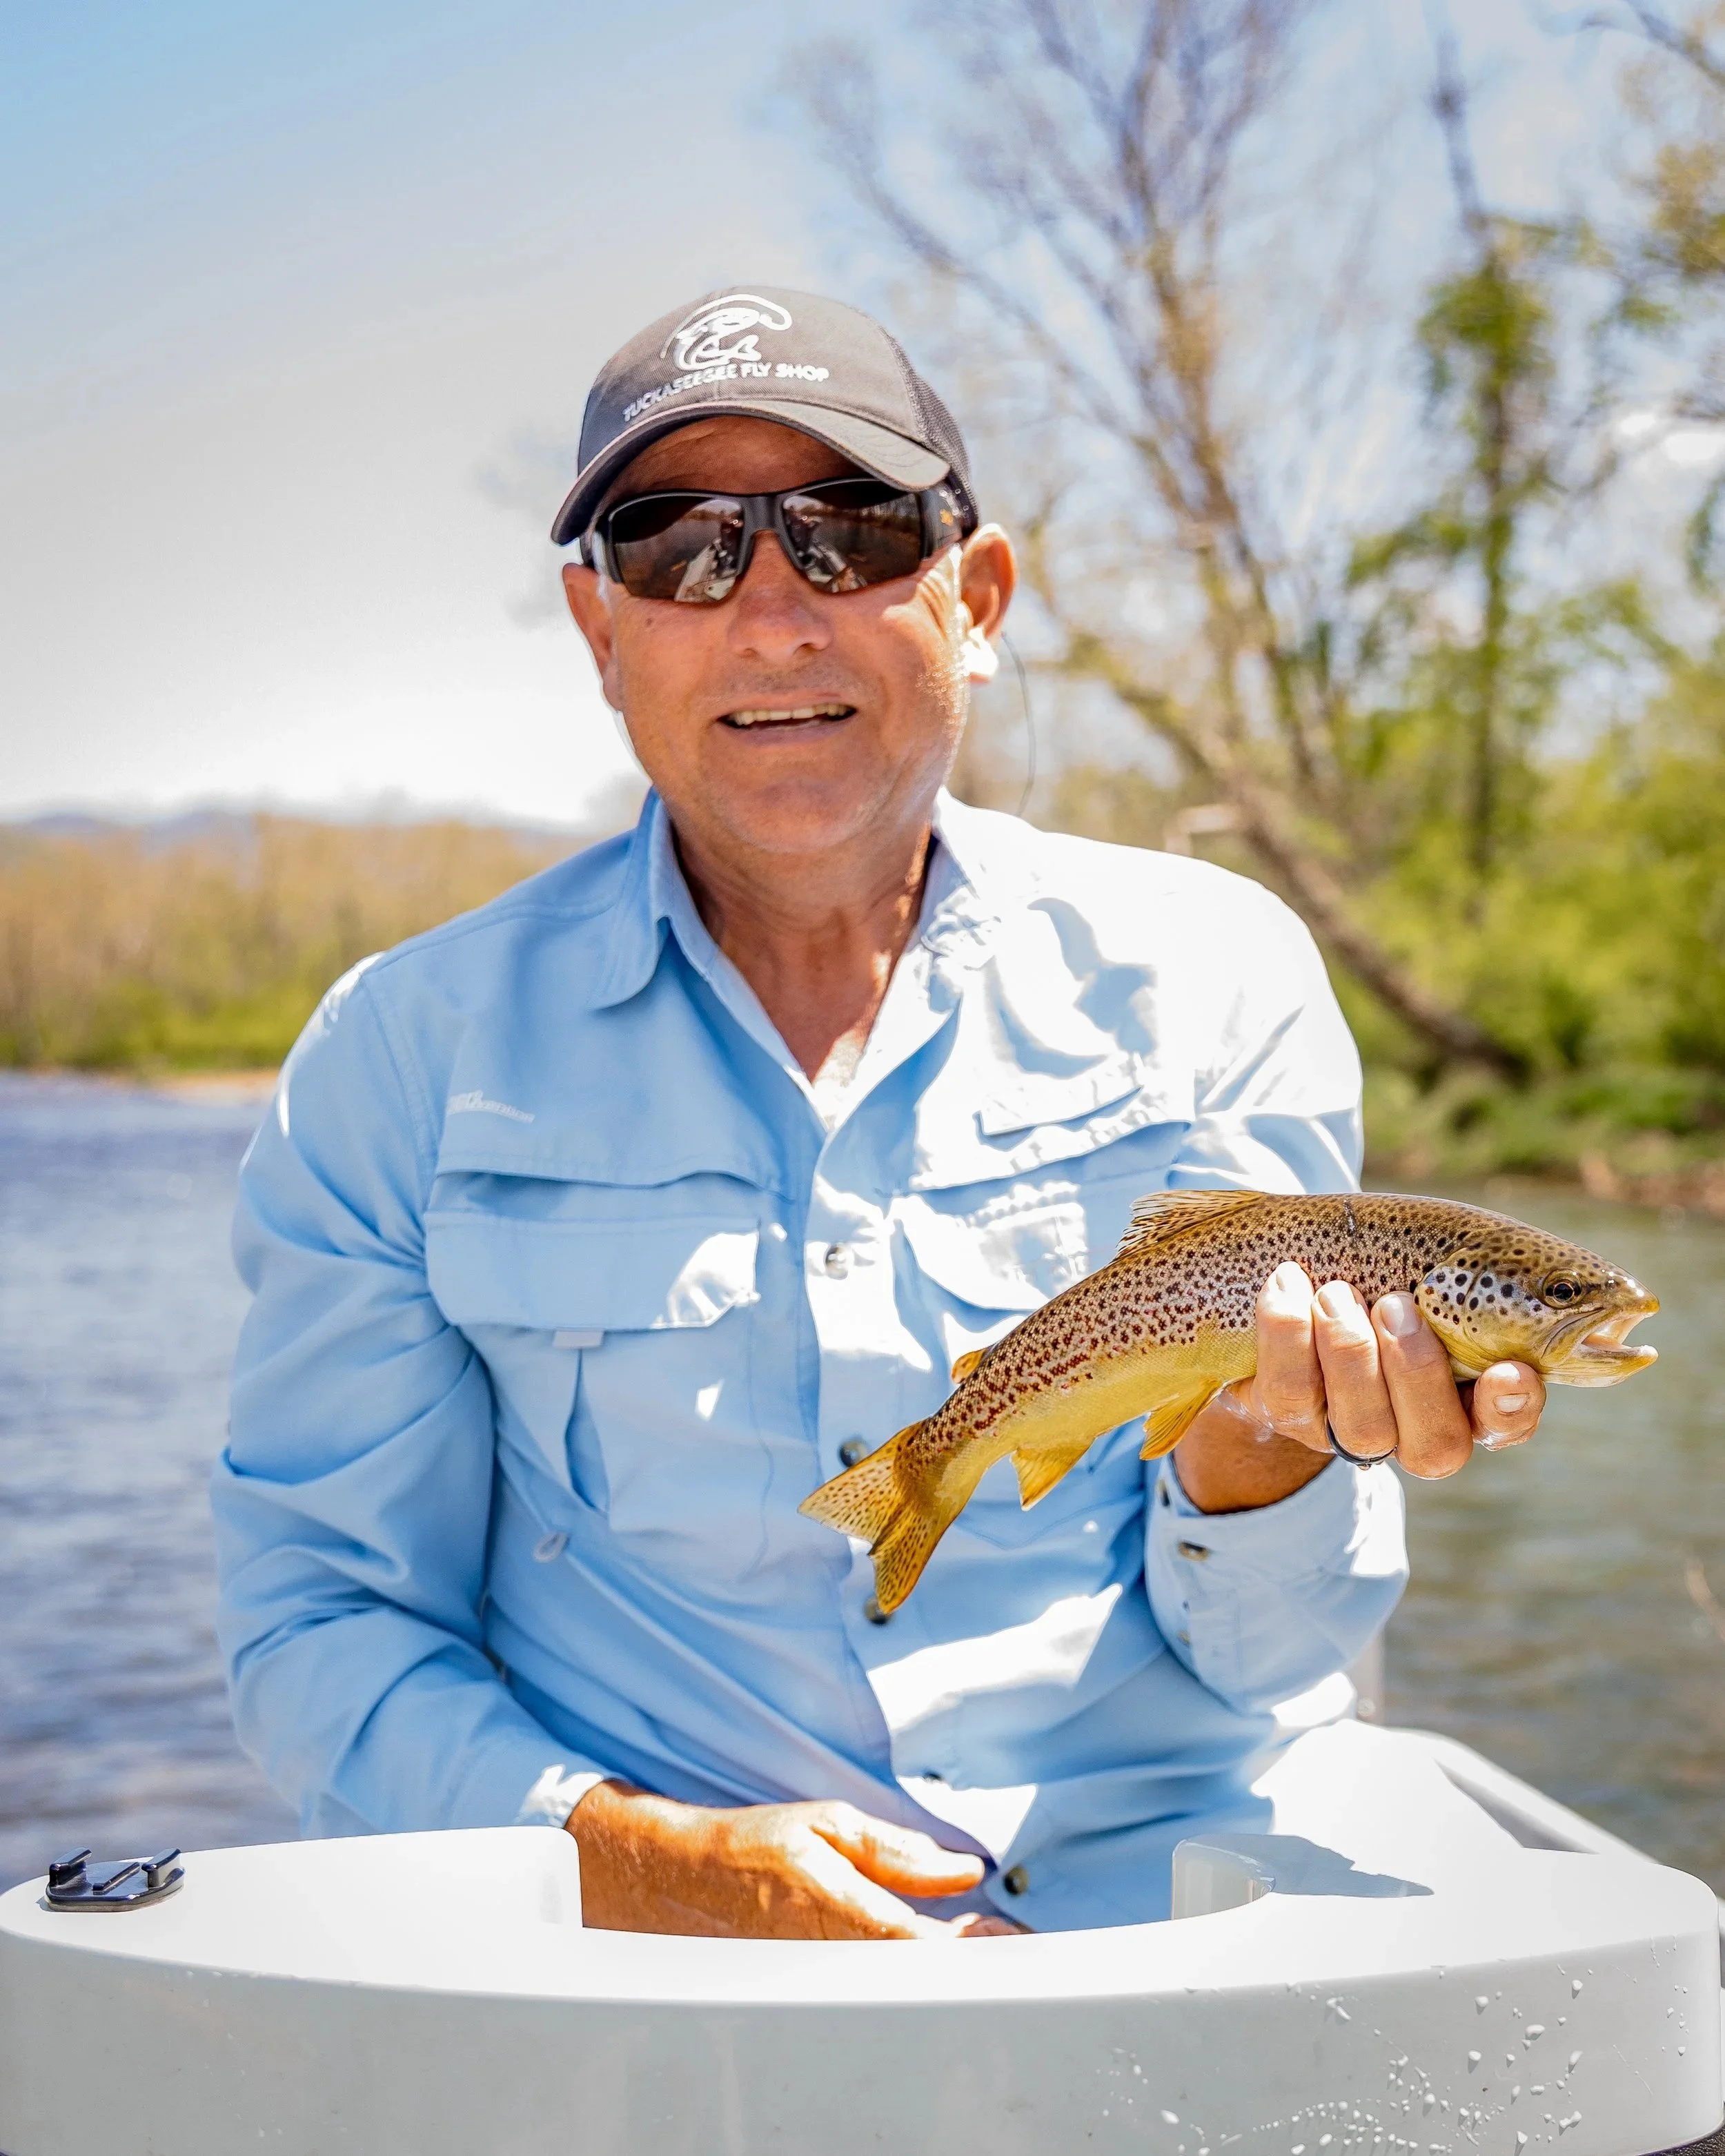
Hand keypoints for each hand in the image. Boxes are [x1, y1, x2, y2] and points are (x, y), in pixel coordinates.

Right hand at [566, 1782, 1019, 1937]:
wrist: (682, 1881)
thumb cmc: (753, 1845)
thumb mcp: (826, 1824)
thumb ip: (897, 1851)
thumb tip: (960, 1868)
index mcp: (838, 1908)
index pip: (923, 1941)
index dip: (974, 1944)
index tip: (1009, 1930)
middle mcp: (833, 1954)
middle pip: (921, 1972)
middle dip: (974, 1957)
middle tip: (1010, 1939)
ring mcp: (824, 1977)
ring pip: (902, 1981)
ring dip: (948, 1962)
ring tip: (985, 1941)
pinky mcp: (816, 1985)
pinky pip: (878, 1980)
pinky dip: (916, 1966)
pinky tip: (937, 1946)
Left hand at [1176, 1261, 1545, 1511]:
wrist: (1287, 1279)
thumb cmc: (1374, 1266)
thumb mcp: (1424, 1262)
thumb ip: (1472, 1275)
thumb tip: (1546, 1279)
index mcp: (1464, 1393)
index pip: (1505, 1425)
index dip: (1512, 1409)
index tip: (1510, 1369)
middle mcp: (1411, 1430)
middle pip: (1435, 1446)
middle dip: (1416, 1371)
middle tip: (1396, 1303)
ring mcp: (1347, 1431)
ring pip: (1362, 1429)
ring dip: (1350, 1352)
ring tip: (1336, 1292)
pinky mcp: (1286, 1416)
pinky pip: (1288, 1394)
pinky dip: (1286, 1331)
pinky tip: (1287, 1282)